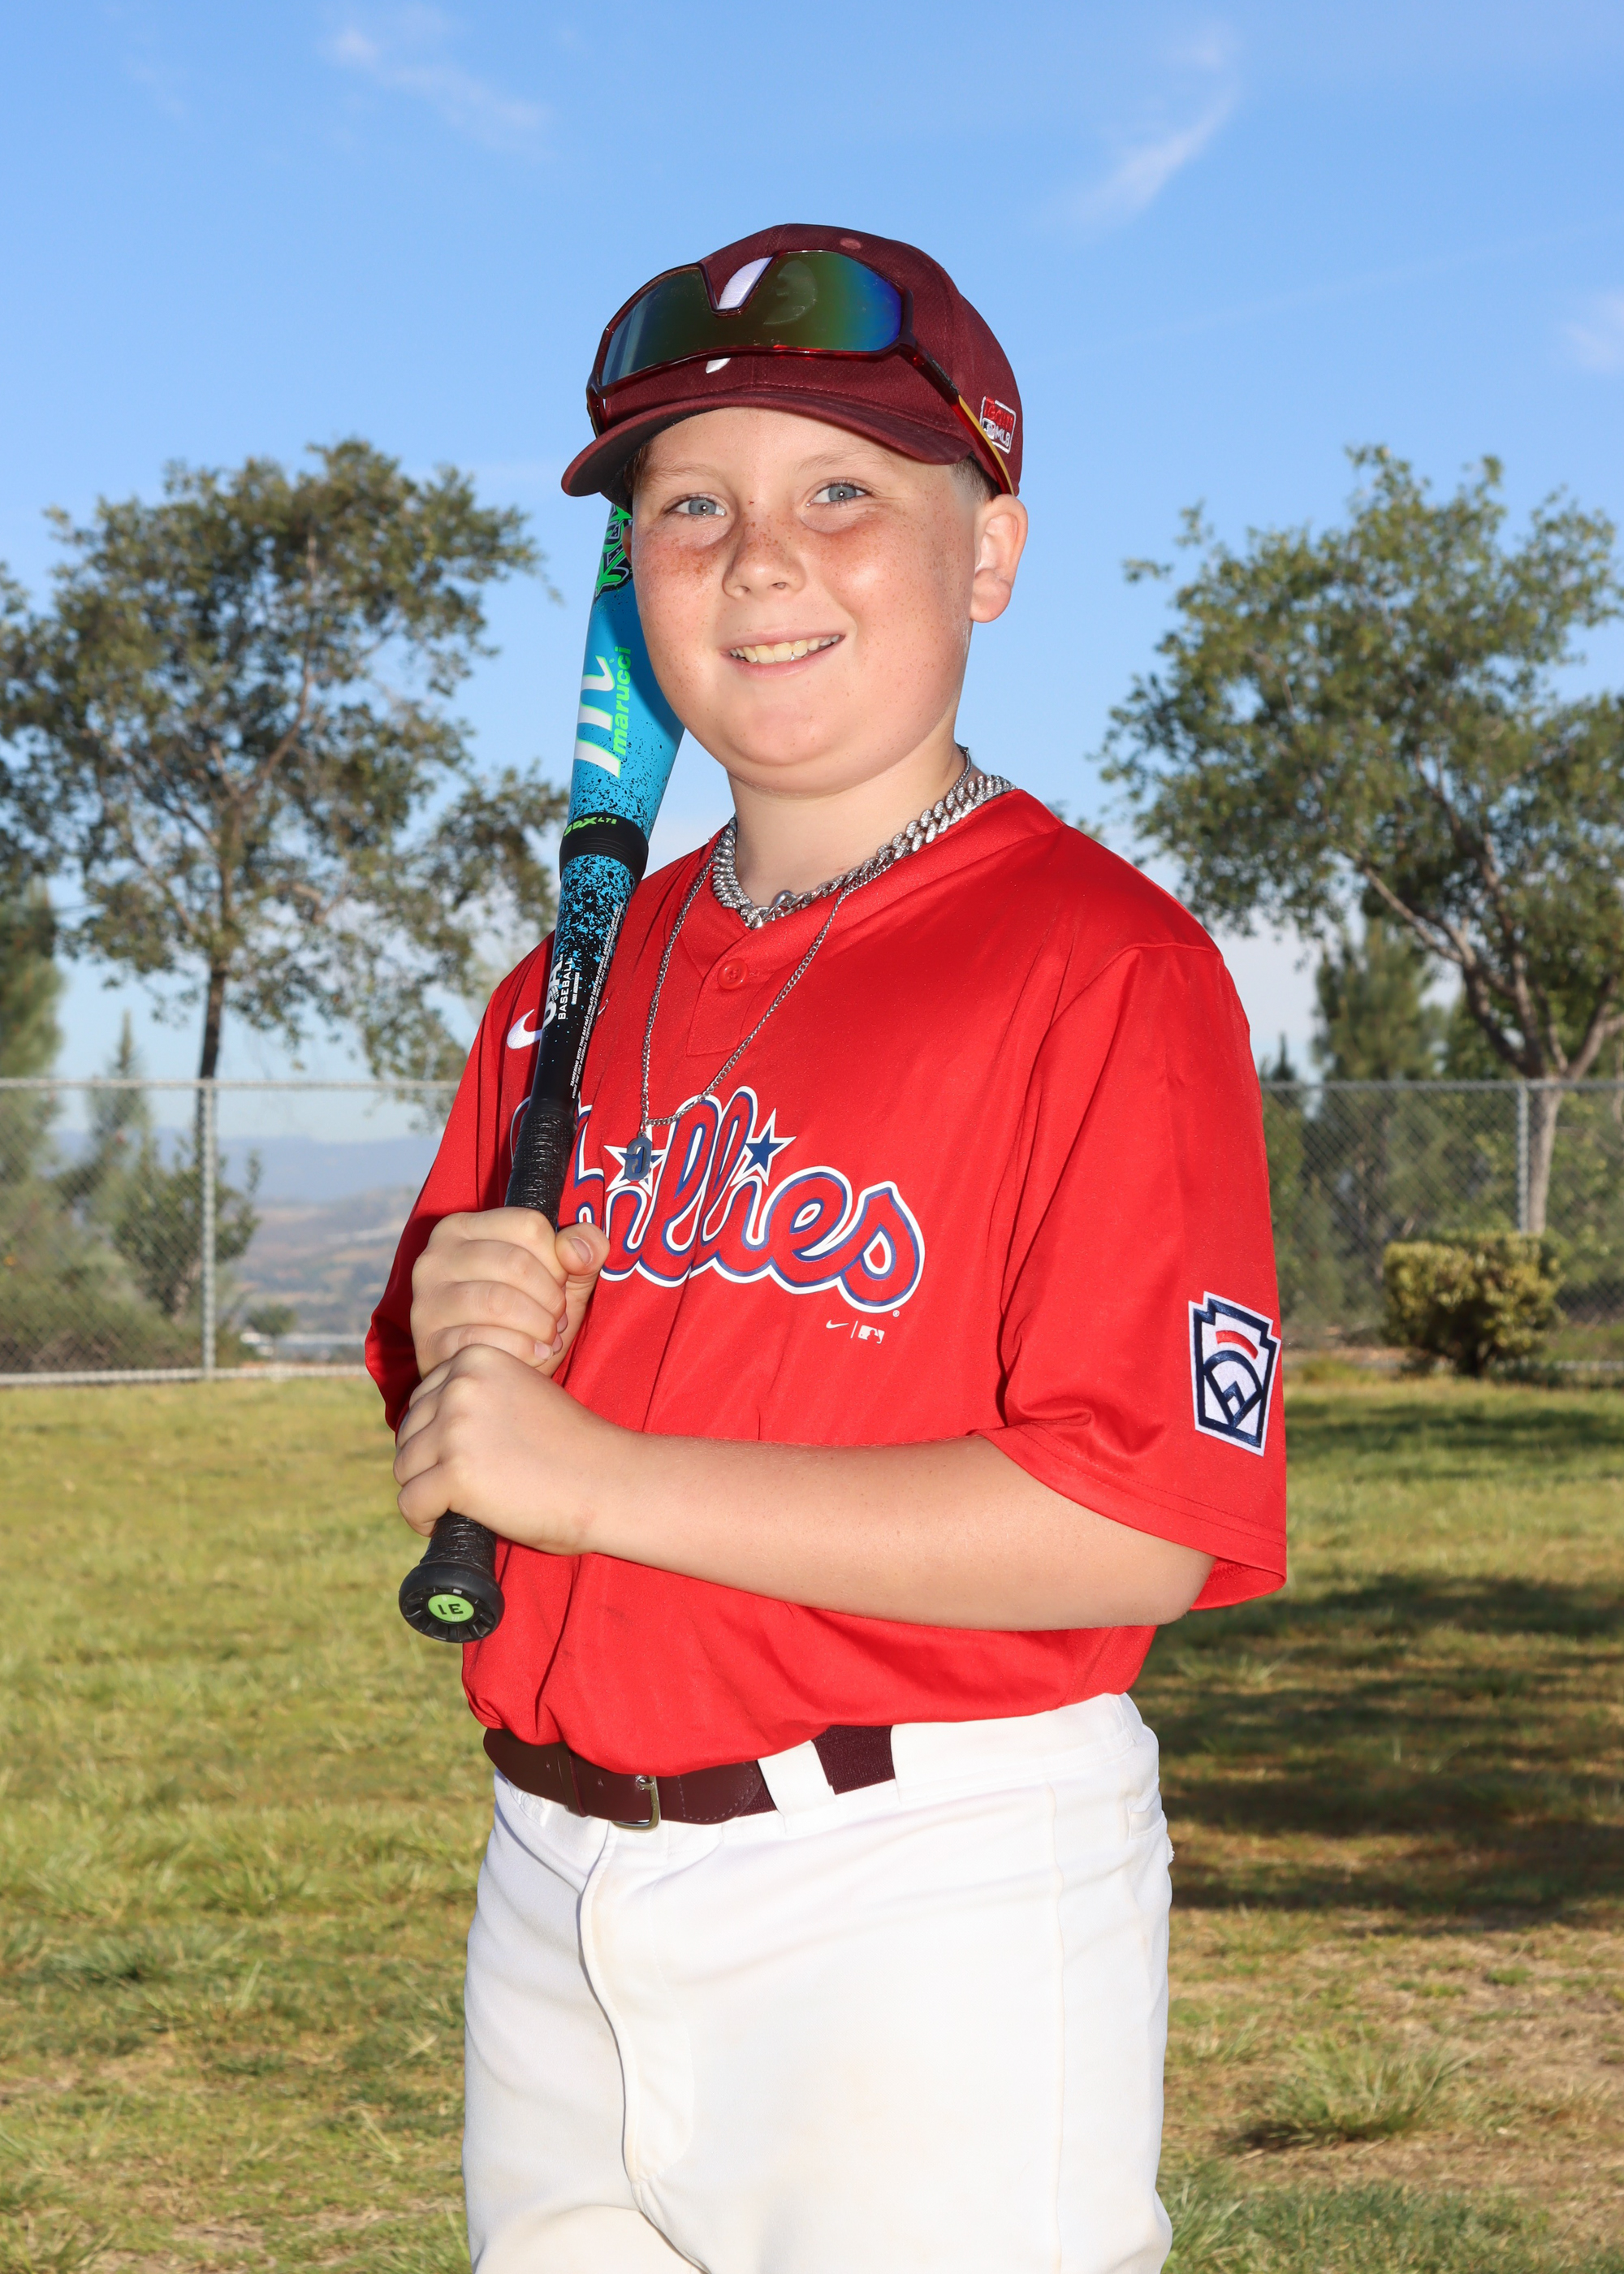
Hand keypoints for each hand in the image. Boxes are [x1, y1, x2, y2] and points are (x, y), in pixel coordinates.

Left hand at [392, 1342, 623, 1546]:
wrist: (610, 1480)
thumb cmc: (571, 1447)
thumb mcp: (519, 1395)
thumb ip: (476, 1398)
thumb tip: (422, 1430)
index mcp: (476, 1358)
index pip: (422, 1400)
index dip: (436, 1436)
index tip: (464, 1459)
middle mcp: (461, 1385)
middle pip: (409, 1433)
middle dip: (429, 1464)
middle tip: (464, 1486)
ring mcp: (456, 1428)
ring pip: (405, 1468)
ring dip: (426, 1491)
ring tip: (457, 1506)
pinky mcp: (456, 1473)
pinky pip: (410, 1503)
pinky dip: (423, 1520)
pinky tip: (446, 1524)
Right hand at [409, 1209, 609, 1379]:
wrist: (486, 1373)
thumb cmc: (524, 1317)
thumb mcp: (560, 1279)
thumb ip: (583, 1251)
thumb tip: (578, 1251)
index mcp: (463, 1227)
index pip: (529, 1226)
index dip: (558, 1260)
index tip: (559, 1286)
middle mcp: (436, 1256)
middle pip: (516, 1263)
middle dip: (551, 1298)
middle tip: (558, 1320)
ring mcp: (427, 1299)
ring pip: (498, 1301)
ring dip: (539, 1325)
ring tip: (549, 1339)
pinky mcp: (427, 1341)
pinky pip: (482, 1340)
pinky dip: (521, 1351)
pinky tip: (534, 1357)